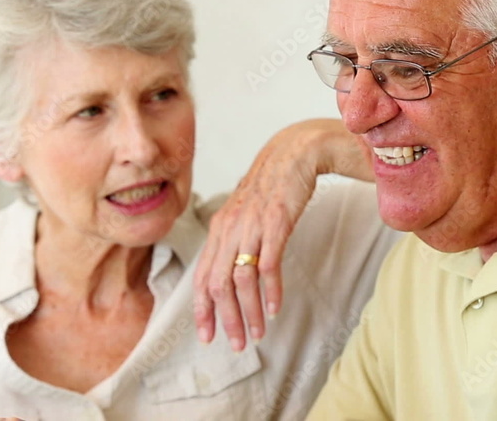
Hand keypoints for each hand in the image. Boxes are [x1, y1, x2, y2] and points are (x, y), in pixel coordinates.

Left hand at [192, 119, 370, 350]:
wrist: (294, 152)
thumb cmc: (271, 185)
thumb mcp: (244, 213)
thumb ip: (235, 241)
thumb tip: (231, 275)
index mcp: (219, 229)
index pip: (202, 276)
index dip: (202, 309)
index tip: (207, 335)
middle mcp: (229, 228)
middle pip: (218, 284)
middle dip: (225, 319)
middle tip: (236, 345)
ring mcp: (252, 226)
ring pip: (241, 279)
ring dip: (249, 312)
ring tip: (258, 334)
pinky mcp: (276, 222)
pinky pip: (268, 264)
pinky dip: (271, 290)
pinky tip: (275, 308)